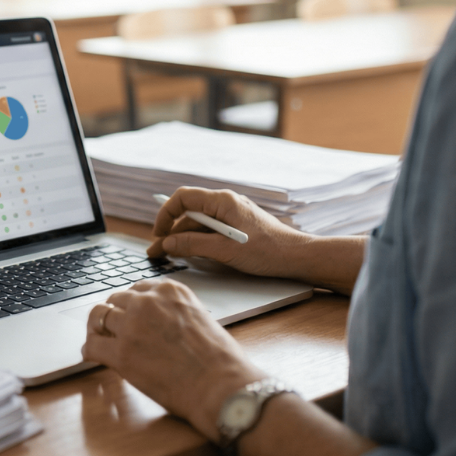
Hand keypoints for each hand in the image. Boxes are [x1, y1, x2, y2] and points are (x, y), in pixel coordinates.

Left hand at [80, 280, 262, 438]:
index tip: (129, 314)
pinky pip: (92, 346)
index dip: (131, 304)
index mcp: (169, 291)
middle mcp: (147, 302)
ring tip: (99, 340)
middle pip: (115, 300)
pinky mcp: (121, 354)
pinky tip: (91, 356)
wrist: (220, 385)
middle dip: (114, 315)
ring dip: (98, 329)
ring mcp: (131, 326)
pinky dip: (89, 351)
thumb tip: (159, 324)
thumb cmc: (219, 360)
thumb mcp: (200, 318)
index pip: (137, 289)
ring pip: (99, 317)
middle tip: (113, 330)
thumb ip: (175, 313)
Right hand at [148, 187, 309, 279]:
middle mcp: (226, 203)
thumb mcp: (224, 250)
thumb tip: (166, 244)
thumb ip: (192, 245)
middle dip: (171, 231)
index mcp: (222, 201)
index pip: (183, 198)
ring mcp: (232, 214)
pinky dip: (198, 240)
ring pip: (199, 223)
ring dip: (183, 238)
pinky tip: (191, 254)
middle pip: (189, 213)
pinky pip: (211, 229)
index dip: (166, 214)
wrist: (298, 257)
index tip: (158, 234)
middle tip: (157, 252)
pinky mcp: (238, 226)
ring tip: (169, 256)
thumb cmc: (266, 251)